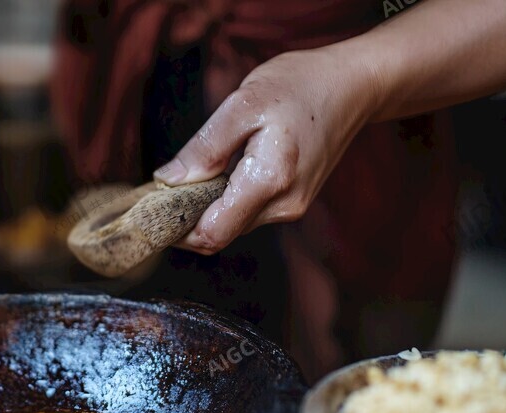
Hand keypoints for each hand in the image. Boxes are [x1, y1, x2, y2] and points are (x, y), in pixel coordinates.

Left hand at [153, 47, 382, 254]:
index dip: (175, 229)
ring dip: (205, 208)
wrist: (353, 85)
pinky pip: (247, 213)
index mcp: (269, 182)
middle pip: (219, 234)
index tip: (152, 208)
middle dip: (186, 219)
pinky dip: (225, 201)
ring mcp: (291, 207)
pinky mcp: (293, 202)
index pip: (210, 233)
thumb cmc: (300, 85)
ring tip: (192, 174)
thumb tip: (167, 182)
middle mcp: (283, 206)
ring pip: (232, 224)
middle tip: (162, 189)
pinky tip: (219, 173)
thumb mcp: (242, 104)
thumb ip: (204, 148)